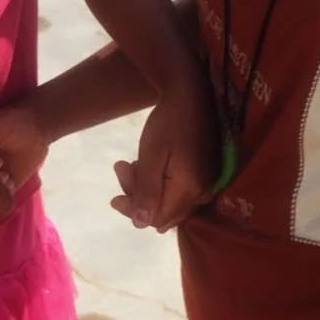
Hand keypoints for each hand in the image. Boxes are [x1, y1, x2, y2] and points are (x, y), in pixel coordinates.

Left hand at [112, 90, 213, 231]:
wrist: (192, 94)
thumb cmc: (169, 122)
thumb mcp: (151, 155)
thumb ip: (147, 192)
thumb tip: (140, 225)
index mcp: (189, 189)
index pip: (158, 217)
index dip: (134, 212)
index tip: (113, 197)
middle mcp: (202, 192)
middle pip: (164, 211)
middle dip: (138, 197)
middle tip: (121, 169)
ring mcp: (205, 183)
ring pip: (169, 200)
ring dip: (145, 187)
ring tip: (128, 164)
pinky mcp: (204, 174)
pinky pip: (178, 190)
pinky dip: (158, 182)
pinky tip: (146, 165)